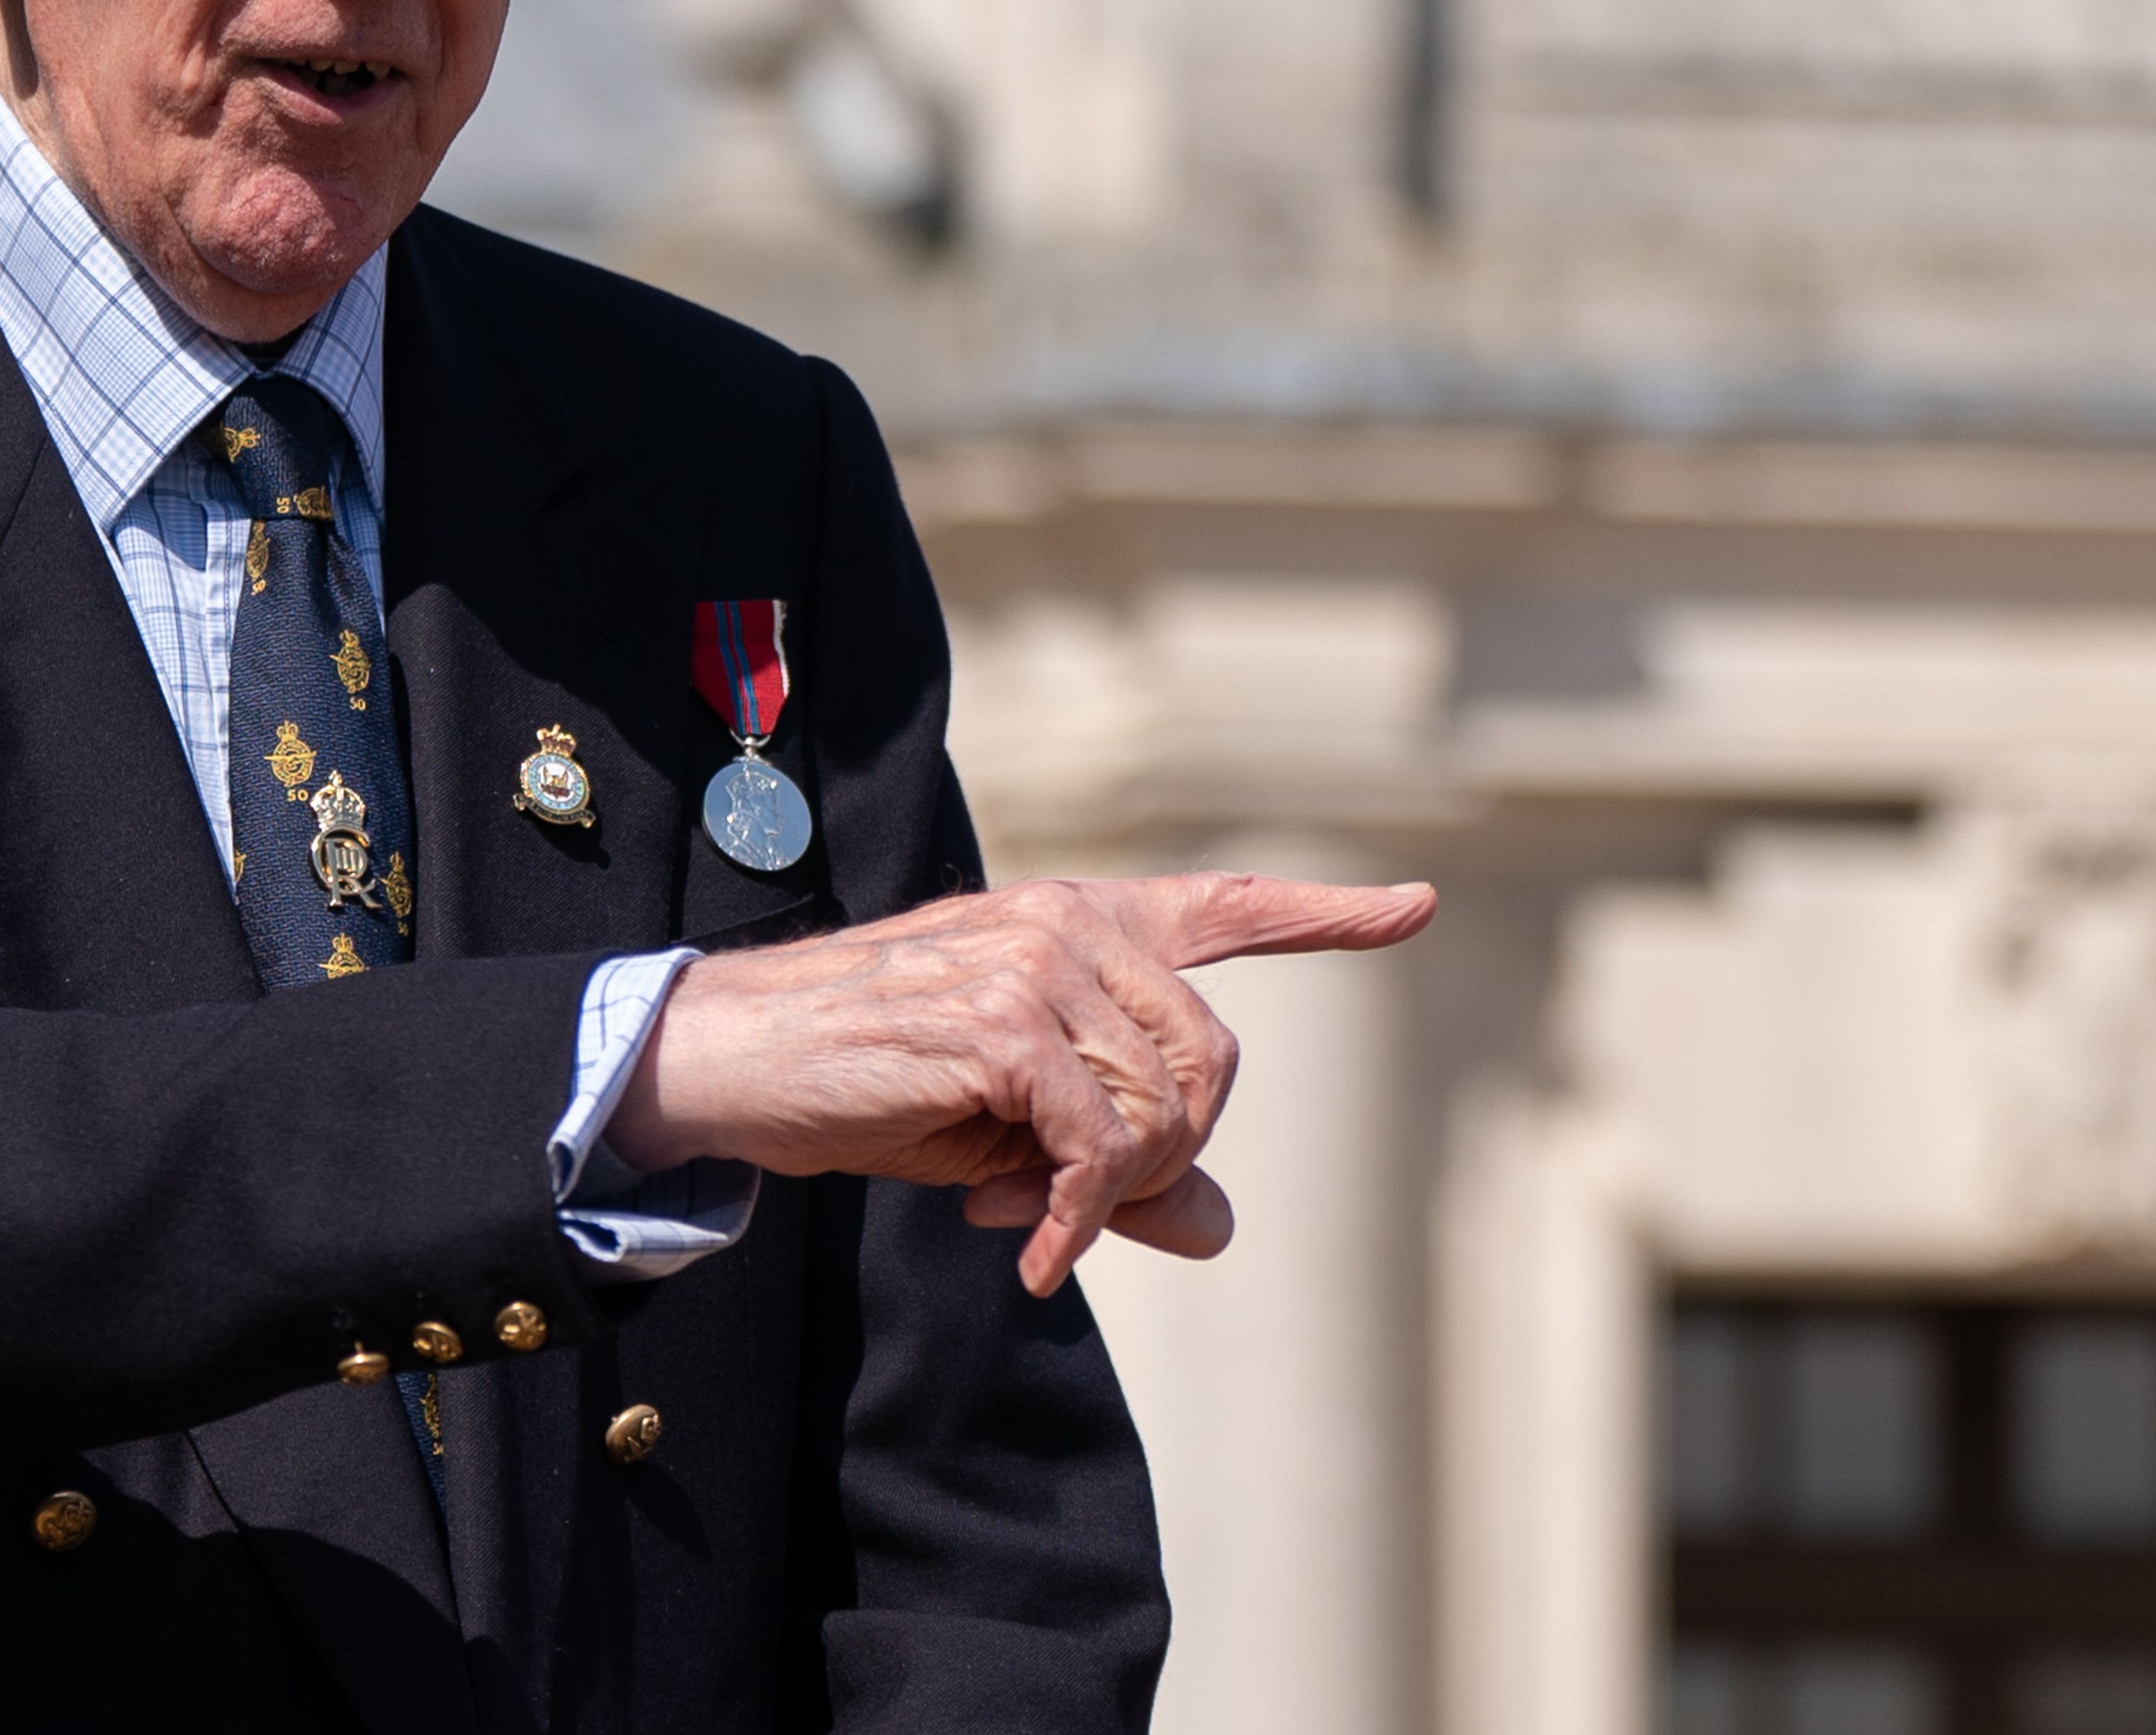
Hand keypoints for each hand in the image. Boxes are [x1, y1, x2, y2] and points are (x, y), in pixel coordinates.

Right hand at [604, 871, 1436, 1294]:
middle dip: (1164, 1157)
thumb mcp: (1011, 1127)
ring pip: (1164, 1111)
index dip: (1329, 914)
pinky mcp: (1002, 1025)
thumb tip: (1217, 1224)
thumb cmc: (873, 1083)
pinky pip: (1098, 1149)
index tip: (1416, 907)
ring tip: (1018, 1209)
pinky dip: (1072, 1220)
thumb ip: (1121, 1160)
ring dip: (1106, 1194)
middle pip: (1213, 1062)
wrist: (739, 1057)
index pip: (1225, 906)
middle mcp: (1070, 923)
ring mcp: (1037, 964)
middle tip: (1067, 1203)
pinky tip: (1023, 1249)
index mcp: (1079, 925)